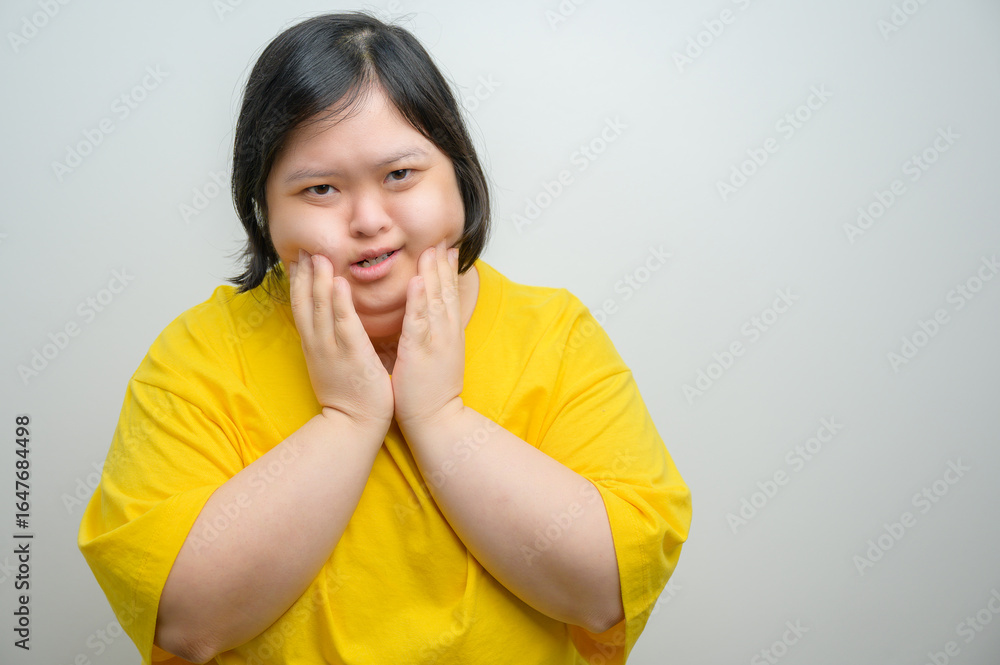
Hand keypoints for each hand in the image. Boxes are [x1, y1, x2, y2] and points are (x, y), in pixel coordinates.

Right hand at [288, 250, 393, 428]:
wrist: (353, 425)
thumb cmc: (349, 396)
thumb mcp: (332, 363)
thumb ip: (331, 342)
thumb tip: (332, 323)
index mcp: (314, 346)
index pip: (302, 307)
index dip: (299, 282)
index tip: (299, 259)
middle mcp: (318, 344)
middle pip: (305, 303)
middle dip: (304, 274)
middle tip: (305, 247)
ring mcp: (333, 350)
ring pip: (321, 309)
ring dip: (318, 281)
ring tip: (318, 255)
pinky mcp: (352, 356)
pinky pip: (344, 325)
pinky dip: (339, 303)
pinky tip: (338, 283)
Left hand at [392, 242, 465, 433]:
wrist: (437, 420)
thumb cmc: (433, 392)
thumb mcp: (438, 358)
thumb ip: (434, 337)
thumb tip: (429, 321)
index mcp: (448, 335)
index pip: (449, 296)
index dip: (448, 271)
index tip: (447, 248)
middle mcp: (446, 333)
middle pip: (445, 292)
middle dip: (443, 264)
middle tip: (441, 238)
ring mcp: (436, 341)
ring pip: (435, 301)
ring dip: (433, 274)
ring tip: (431, 250)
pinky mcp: (421, 352)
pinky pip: (420, 322)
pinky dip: (419, 300)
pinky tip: (418, 282)